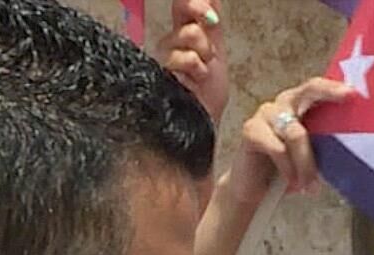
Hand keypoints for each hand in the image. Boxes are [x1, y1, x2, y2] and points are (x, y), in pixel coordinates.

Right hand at [157, 0, 227, 119]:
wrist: (201, 123)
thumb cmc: (206, 92)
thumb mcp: (215, 53)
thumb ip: (213, 26)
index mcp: (182, 35)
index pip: (182, 6)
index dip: (195, 1)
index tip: (209, 8)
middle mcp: (169, 42)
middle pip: (184, 10)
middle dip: (202, 16)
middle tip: (211, 39)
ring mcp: (162, 56)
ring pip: (190, 33)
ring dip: (205, 53)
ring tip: (203, 72)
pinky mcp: (158, 72)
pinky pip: (186, 57)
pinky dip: (198, 69)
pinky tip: (196, 81)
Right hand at [230, 78, 355, 199]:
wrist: (255, 189)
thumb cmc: (290, 171)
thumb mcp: (314, 155)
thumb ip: (329, 143)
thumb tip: (359, 145)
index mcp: (302, 105)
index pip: (318, 89)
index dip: (335, 87)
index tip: (354, 92)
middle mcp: (284, 103)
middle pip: (308, 91)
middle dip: (329, 94)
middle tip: (348, 98)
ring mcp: (266, 114)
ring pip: (297, 133)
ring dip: (307, 164)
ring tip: (311, 187)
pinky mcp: (251, 130)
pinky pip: (278, 149)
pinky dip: (289, 169)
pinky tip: (293, 184)